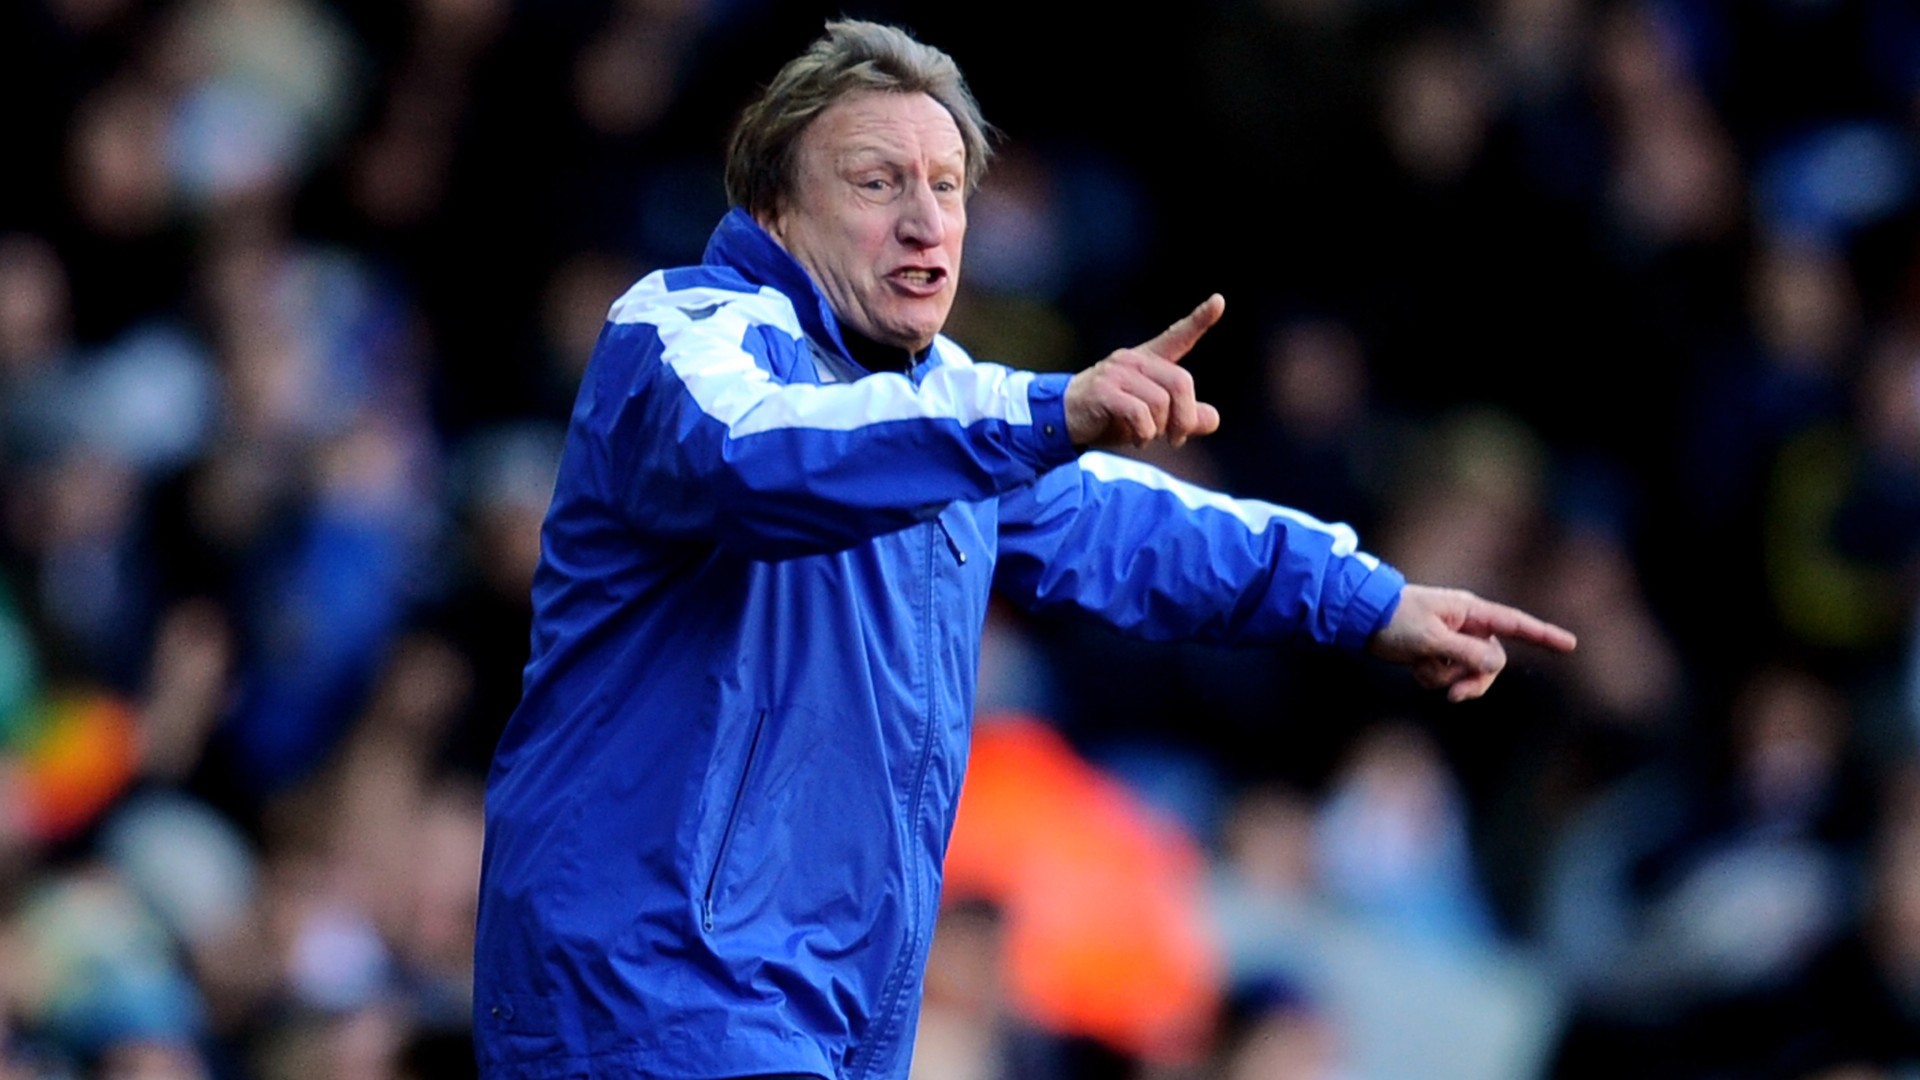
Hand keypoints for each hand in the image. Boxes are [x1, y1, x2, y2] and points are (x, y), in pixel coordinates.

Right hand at [1064, 294, 1224, 448]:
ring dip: (1161, 429)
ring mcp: (1117, 373)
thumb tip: (1213, 419)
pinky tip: (1137, 439)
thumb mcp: (1152, 419)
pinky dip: (1144, 432)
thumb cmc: (1109, 416)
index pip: (1177, 336)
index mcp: (1147, 360)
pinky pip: (1139, 413)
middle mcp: (1134, 361)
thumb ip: (1182, 418)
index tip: (1219, 301)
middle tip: (1177, 439)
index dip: (1199, 320)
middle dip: (1185, 417)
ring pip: (1162, 401)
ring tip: (1148, 438)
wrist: (1062, 420)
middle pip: (1181, 382)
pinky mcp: (1103, 391)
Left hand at [1367, 584, 1576, 701]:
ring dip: (1445, 678)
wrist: (1359, 618)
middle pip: (1491, 663)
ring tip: (1420, 667)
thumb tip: (1499, 665)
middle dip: (1474, 682)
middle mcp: (1465, 625)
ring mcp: (1451, 640)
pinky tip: (1412, 666)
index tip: (1571, 644)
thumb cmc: (1395, 620)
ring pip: (1467, 673)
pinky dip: (1431, 677)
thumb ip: (1468, 654)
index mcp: (1470, 612)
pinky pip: (1446, 676)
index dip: (1544, 635)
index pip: (1515, 624)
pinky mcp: (1435, 653)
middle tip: (1453, 696)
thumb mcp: (1432, 639)